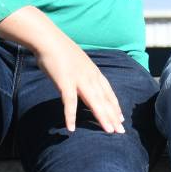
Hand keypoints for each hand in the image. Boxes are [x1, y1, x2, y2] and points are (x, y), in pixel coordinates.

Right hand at [0, 6, 124, 133]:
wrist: (49, 40)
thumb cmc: (61, 52)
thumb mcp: (78, 64)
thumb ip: (83, 75)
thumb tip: (84, 84)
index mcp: (94, 72)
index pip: (108, 92)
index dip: (115, 105)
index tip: (121, 117)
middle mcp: (91, 76)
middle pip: (105, 99)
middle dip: (113, 116)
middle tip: (120, 131)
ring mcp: (79, 79)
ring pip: (94, 102)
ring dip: (102, 117)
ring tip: (108, 131)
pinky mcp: (65, 82)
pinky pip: (69, 102)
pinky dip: (71, 115)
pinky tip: (72, 128)